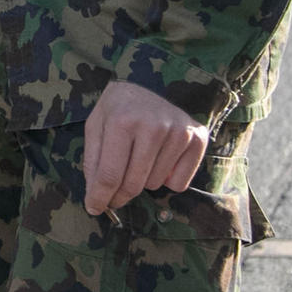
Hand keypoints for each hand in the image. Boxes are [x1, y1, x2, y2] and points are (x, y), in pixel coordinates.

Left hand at [80, 80, 209, 214]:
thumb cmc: (118, 109)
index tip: (94, 208)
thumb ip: (93, 163)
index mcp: (122, 121)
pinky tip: (160, 159)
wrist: (149, 83)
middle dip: (119, 196)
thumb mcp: (96, 127)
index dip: (99, 198)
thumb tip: (96, 200)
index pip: (110, 175)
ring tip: (140, 158)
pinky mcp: (198, 138)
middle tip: (113, 195)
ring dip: (143, 181)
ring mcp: (179, 132)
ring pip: (155, 184)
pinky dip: (167, 179)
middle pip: (133, 184)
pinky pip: (179, 184)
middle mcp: (154, 126)